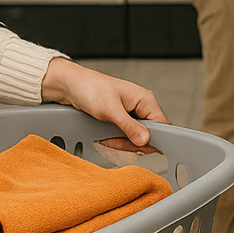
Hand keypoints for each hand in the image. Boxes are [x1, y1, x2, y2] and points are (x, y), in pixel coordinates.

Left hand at [43, 58, 171, 150]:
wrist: (72, 86)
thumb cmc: (91, 89)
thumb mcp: (111, 110)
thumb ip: (129, 127)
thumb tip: (145, 140)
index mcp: (145, 99)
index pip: (161, 125)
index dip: (152, 138)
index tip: (138, 145)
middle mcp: (141, 106)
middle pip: (149, 135)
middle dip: (132, 142)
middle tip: (116, 141)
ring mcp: (132, 113)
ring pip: (137, 138)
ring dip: (122, 142)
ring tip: (108, 137)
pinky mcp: (122, 119)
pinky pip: (126, 136)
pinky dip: (117, 139)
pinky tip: (107, 136)